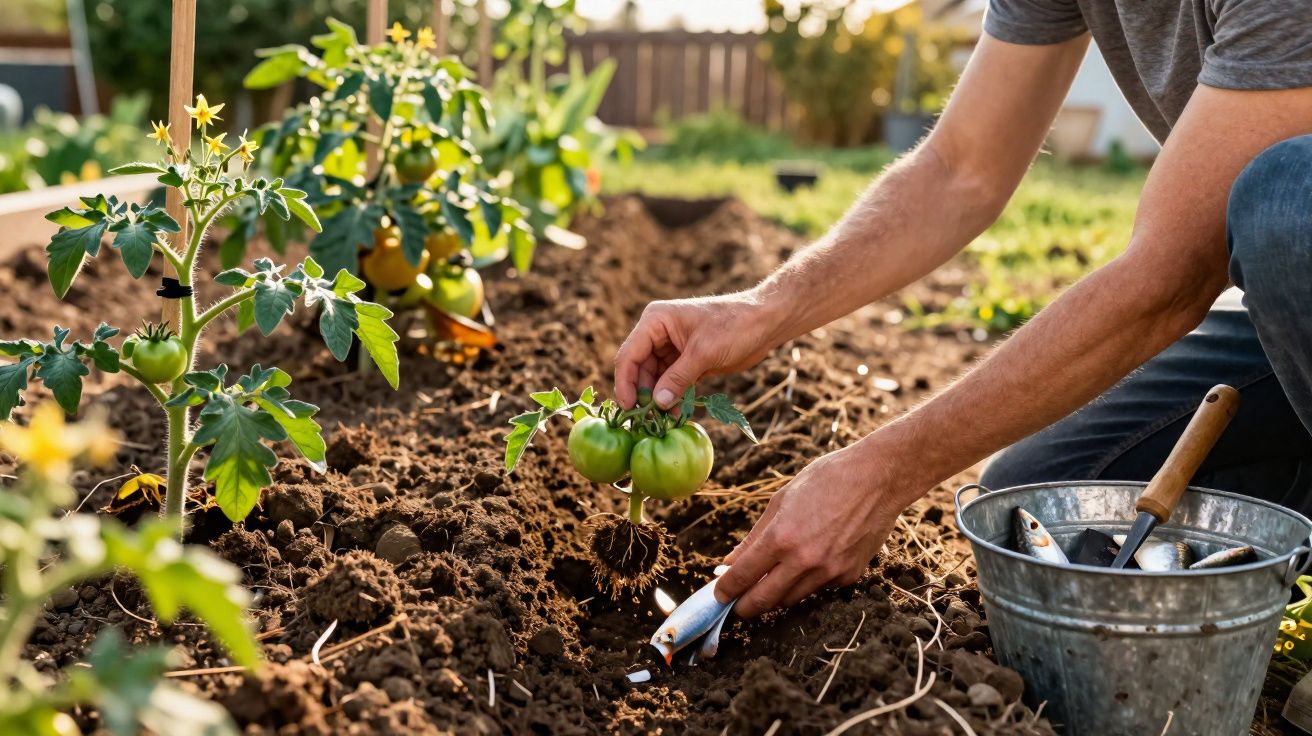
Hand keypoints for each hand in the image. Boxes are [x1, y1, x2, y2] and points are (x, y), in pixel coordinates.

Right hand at [613, 292, 778, 408]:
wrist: (765, 322)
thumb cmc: (734, 326)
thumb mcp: (704, 353)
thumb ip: (678, 378)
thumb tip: (657, 403)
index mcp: (655, 321)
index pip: (629, 354)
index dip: (626, 382)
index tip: (629, 407)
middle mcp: (658, 333)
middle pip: (638, 368)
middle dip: (642, 393)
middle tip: (646, 420)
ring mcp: (671, 347)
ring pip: (654, 378)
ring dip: (657, 398)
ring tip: (662, 419)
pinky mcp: (686, 360)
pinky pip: (671, 382)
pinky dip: (672, 396)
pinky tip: (675, 413)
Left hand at [715, 443, 909, 617]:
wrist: (878, 478)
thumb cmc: (827, 479)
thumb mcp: (781, 500)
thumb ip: (754, 538)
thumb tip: (731, 563)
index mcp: (782, 537)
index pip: (743, 576)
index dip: (726, 591)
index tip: (718, 596)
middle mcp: (804, 560)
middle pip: (764, 600)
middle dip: (745, 607)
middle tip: (737, 606)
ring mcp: (829, 572)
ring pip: (791, 599)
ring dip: (775, 595)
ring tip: (768, 583)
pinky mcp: (848, 576)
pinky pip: (818, 588)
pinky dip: (806, 583)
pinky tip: (808, 564)